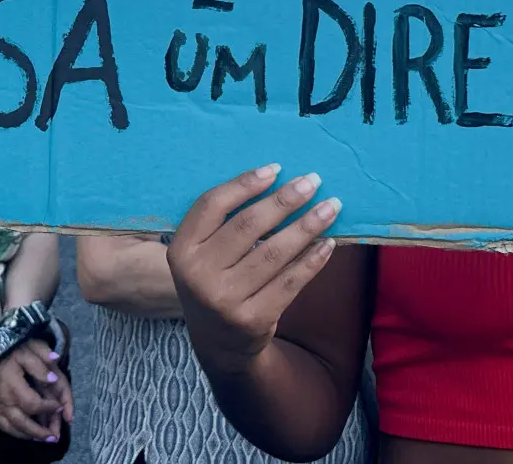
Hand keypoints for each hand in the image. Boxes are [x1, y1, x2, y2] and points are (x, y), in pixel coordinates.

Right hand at [0, 338, 71, 442]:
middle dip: (41, 432)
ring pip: (13, 429)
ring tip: (44, 439)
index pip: (34, 404)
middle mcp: (3, 402)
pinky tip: (26, 434)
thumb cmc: (8, 352)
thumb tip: (54, 379)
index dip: (48, 408)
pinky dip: (16, 433)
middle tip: (55, 436)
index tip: (60, 406)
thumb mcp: (27, 351)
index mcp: (13, 388)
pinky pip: (3, 428)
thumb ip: (41, 365)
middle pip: (23, 423)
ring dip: (30, 436)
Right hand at [166, 166, 339, 375]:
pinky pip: (289, 281)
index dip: (245, 184)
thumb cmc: (216, 280)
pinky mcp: (253, 319)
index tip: (276, 169)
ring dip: (307, 225)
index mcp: (181, 249)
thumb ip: (224, 222)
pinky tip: (327, 242)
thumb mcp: (202, 253)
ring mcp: (225, 300)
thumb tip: (274, 178)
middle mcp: (198, 275)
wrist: (220, 343)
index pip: (212, 205)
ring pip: (273, 251)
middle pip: (248, 225)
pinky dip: (312, 259)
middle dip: (285, 199)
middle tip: (312, 181)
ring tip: (331, 207)